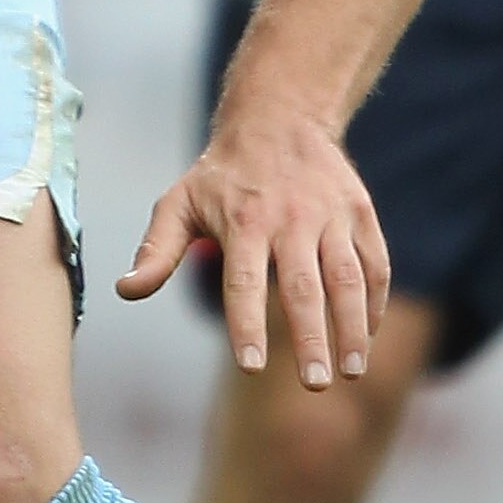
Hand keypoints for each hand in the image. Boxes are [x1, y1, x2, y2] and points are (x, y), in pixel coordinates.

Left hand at [117, 108, 388, 389]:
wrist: (280, 117)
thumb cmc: (221, 174)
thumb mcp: (180, 202)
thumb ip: (157, 250)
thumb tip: (126, 290)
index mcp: (243, 222)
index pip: (242, 283)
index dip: (246, 325)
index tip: (251, 366)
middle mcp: (290, 219)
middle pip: (304, 288)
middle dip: (312, 339)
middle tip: (314, 385)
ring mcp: (330, 216)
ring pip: (349, 279)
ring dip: (354, 328)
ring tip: (352, 372)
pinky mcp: (360, 212)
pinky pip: (375, 262)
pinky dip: (376, 301)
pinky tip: (369, 334)